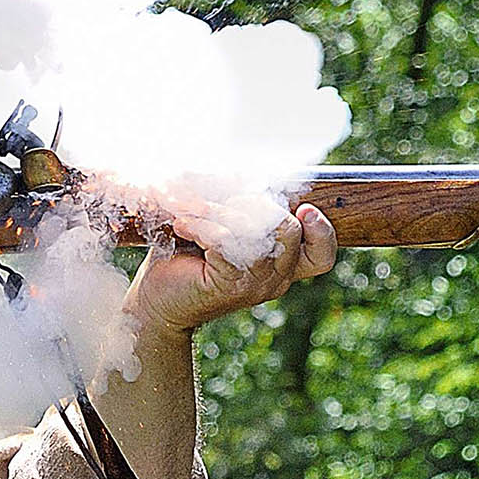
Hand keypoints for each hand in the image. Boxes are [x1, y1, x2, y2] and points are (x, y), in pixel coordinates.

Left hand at [126, 203, 338, 335]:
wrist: (156, 304)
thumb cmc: (186, 262)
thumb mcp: (219, 229)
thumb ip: (239, 210)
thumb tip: (242, 174)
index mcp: (281, 266)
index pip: (321, 254)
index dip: (322, 230)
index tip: (304, 208)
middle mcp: (275, 278)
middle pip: (290, 231)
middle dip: (253, 204)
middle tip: (219, 202)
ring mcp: (254, 285)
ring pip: (255, 232)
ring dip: (218, 212)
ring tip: (189, 211)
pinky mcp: (230, 286)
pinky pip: (226, 242)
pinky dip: (200, 226)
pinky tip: (182, 227)